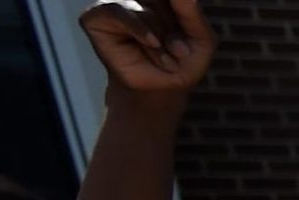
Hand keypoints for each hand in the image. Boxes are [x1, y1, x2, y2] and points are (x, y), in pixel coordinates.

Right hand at [80, 0, 214, 90]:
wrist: (158, 91)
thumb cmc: (181, 64)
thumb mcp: (201, 41)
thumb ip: (192, 14)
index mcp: (161, 0)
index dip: (180, 6)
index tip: (187, 24)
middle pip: (159, 0)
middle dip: (172, 28)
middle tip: (182, 54)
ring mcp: (117, 3)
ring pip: (142, 8)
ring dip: (158, 35)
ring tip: (168, 61)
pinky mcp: (97, 15)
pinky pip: (118, 10)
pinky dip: (138, 28)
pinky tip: (152, 42)